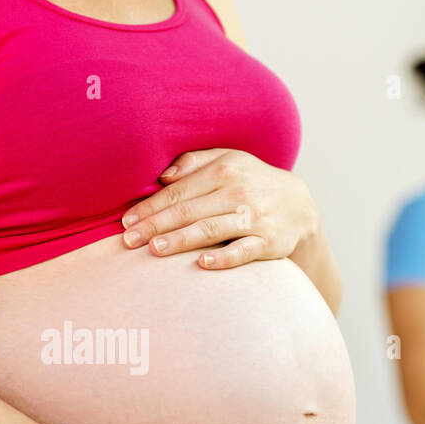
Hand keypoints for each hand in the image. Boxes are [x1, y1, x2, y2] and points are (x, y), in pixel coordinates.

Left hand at [119, 149, 320, 269]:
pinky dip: (223, 258)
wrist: (298, 206)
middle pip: (188, 210)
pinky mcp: (268, 242)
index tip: (126, 222)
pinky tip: (201, 263)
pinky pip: (242, 251)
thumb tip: (162, 176)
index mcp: (223, 170)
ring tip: (154, 249)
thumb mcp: (227, 160)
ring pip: (210, 230)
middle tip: (128, 240)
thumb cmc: (250, 182)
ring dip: (181, 240)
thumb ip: (193, 162)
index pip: (178, 191)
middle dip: (155, 225)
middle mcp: (237, 192)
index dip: (150, 207)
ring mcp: (254, 218)